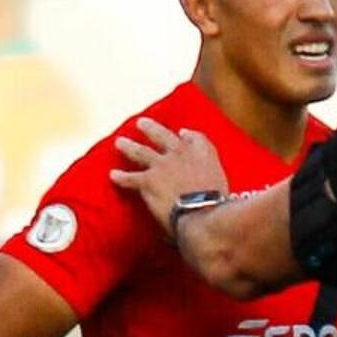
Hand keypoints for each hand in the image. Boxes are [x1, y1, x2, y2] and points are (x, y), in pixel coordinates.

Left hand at [107, 117, 228, 230]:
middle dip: (151, 129)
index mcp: (203, 154)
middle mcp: (181, 154)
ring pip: (141, 152)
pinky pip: (130, 178)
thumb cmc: (218, 204)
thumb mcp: (224, 184)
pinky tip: (112, 175)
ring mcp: (162, 166)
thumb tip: (208, 175)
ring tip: (119, 142)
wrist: (202, 213)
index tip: (182, 133)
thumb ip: (214, 172)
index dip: (188, 136)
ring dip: (129, 146)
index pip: (196, 138)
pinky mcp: (148, 181)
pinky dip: (121, 177)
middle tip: (141, 123)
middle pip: (163, 136)